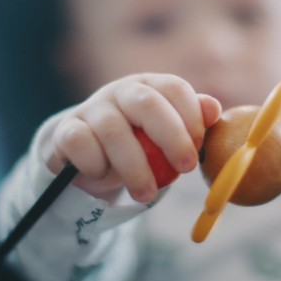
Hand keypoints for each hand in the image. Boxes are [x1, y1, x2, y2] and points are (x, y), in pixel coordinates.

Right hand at [48, 73, 220, 202]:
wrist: (87, 157)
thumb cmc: (137, 144)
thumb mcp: (165, 135)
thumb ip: (190, 122)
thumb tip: (214, 110)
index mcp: (149, 86)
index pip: (174, 87)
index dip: (191, 116)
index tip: (198, 147)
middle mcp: (120, 92)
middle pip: (147, 104)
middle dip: (171, 137)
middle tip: (185, 168)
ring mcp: (91, 109)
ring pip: (114, 131)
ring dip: (135, 168)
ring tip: (146, 193)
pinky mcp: (67, 130)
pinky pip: (81, 144)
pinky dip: (95, 165)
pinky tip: (103, 176)